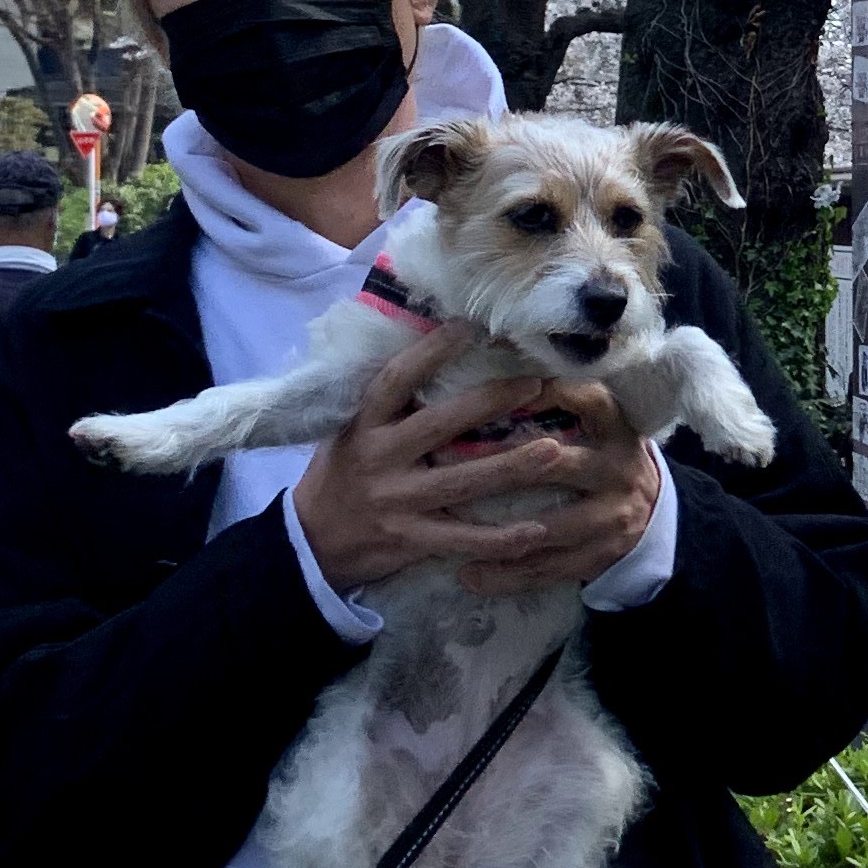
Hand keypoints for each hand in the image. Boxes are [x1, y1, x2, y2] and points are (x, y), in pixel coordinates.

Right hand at [292, 325, 592, 592]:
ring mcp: (395, 502)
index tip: (471, 325)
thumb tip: (437, 347)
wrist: (311, 541)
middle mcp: (379, 458)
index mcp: (364, 424)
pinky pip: (460, 540)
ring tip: (556, 451)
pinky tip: (536, 532)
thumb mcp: (351, 429)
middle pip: (439, 425)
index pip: (395, 380)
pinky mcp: (409, 540)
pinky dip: (499, 539)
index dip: (431, 351)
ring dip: (510, 467)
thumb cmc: (342, 473)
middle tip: (536, 382)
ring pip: (460, 482)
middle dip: (490, 402)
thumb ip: (390, 402)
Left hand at [449, 383, 660, 599]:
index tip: (507, 389)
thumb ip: (563, 410)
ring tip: (452, 535)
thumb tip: (492, 380)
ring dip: (498, 534)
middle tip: (452, 465)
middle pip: (561, 464)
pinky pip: (548, 570)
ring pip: (550, 528)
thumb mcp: (602, 429)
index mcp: (618, 431)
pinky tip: (469, 576)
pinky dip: (507, 576)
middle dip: (506, 465)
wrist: (655, 518)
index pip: (591, 401)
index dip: (552, 392)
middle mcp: (618, 470)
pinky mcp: (599, 556)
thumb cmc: (604, 461)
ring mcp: (612, 518)